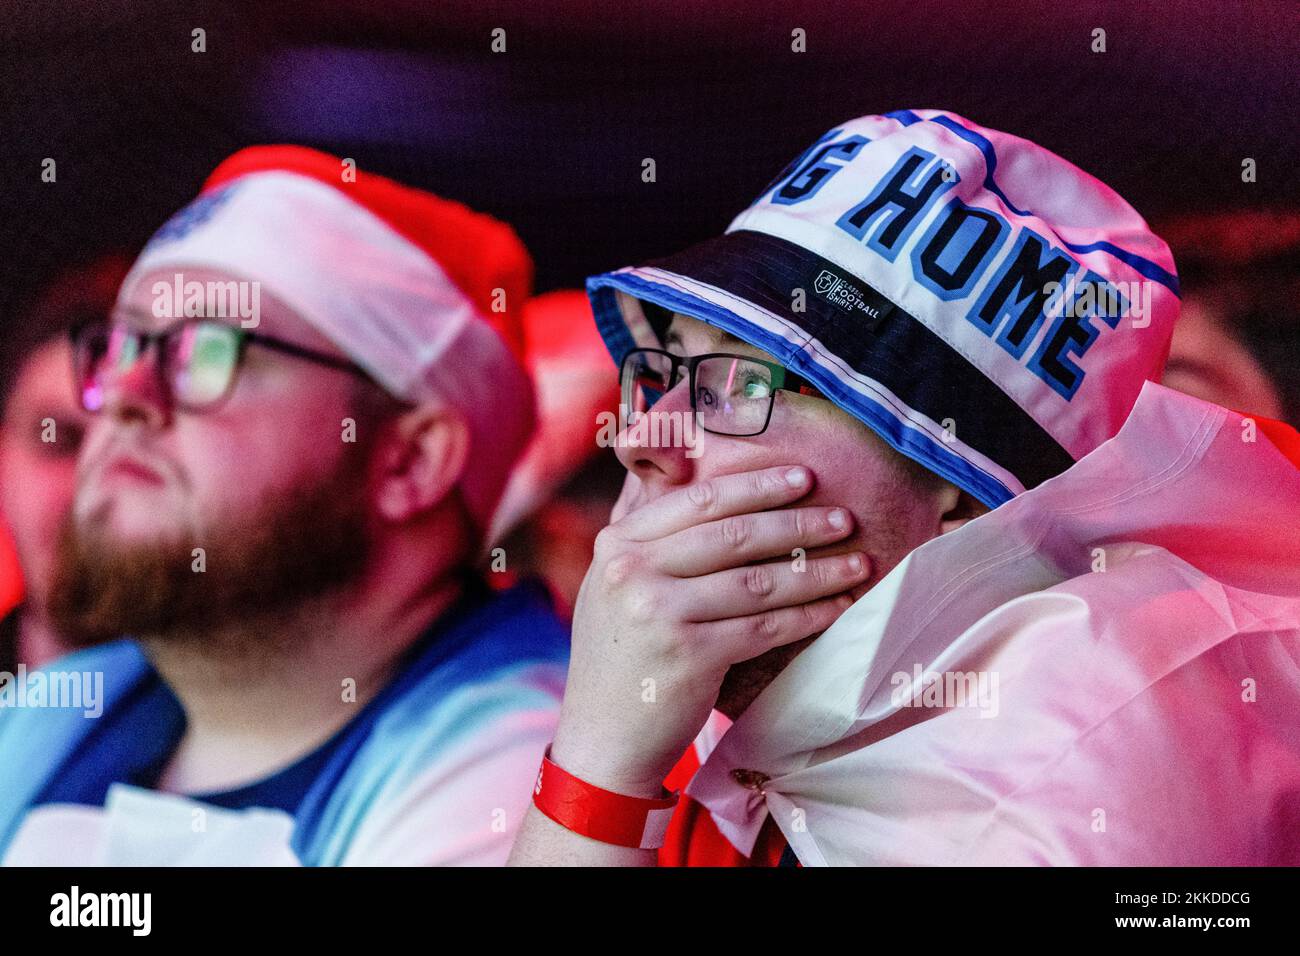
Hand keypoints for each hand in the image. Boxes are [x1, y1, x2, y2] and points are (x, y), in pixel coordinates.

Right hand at [550, 465, 869, 796]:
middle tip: (843, 518)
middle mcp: (633, 570)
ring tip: (856, 562)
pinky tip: (836, 607)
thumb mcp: (615, 585)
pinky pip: (765, 626)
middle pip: (735, 534)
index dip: (757, 486)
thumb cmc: (621, 656)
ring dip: (816, 570)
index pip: (700, 500)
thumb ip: (652, 539)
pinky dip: (808, 615)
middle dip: (798, 523)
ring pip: (759, 580)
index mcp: (618, 543)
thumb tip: (705, 482)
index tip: (802, 479)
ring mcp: (659, 612)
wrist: (602, 736)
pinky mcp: (690, 655)